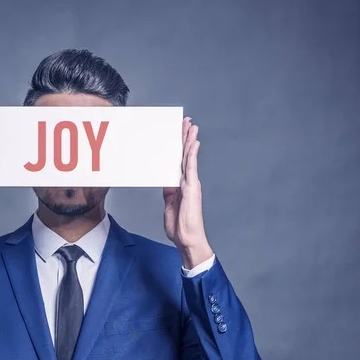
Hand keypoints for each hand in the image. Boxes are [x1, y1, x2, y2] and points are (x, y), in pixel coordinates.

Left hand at [162, 116, 212, 268]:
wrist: (186, 238)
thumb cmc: (179, 225)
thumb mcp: (169, 205)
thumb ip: (169, 192)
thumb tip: (166, 183)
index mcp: (180, 184)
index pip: (179, 161)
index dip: (179, 147)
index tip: (179, 133)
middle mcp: (187, 181)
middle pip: (185, 155)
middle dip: (185, 138)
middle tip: (186, 121)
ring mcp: (190, 183)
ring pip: (189, 157)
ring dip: (189, 140)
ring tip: (190, 125)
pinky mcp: (191, 187)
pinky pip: (191, 167)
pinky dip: (192, 154)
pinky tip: (193, 142)